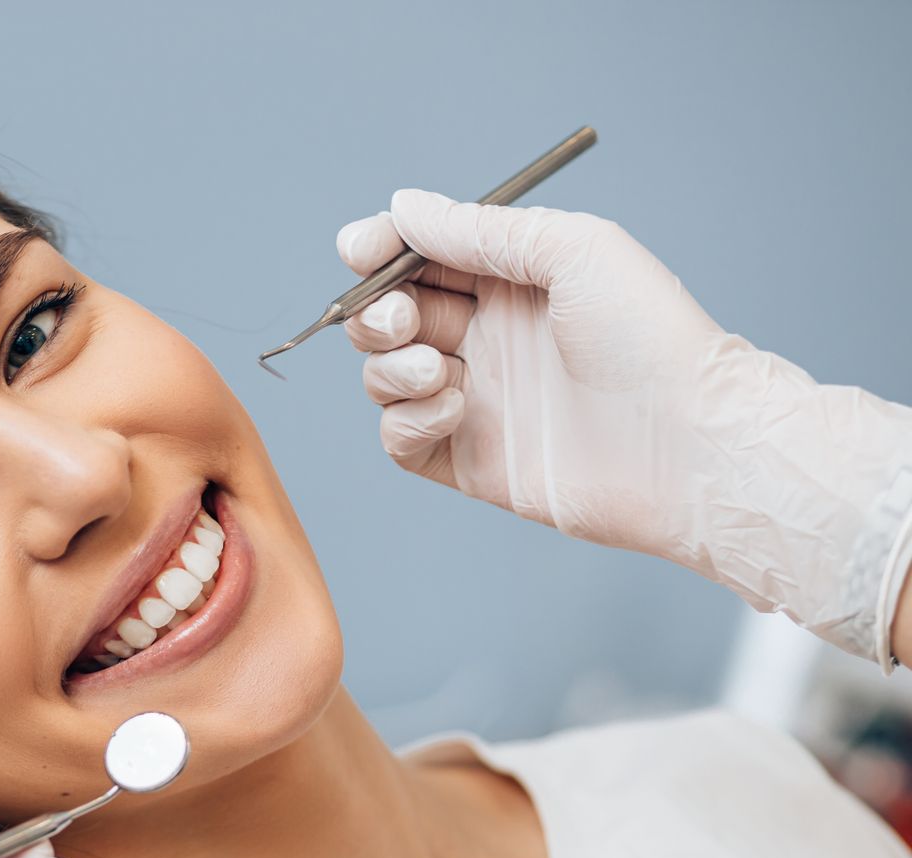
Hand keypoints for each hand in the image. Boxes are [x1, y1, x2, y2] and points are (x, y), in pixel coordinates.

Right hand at [337, 189, 911, 668]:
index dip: (381, 250)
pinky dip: (406, 419)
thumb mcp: (572, 252)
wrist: (689, 445)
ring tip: (438, 371)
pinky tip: (453, 409)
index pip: (420, 258)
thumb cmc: (651, 338)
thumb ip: (480, 230)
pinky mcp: (468, 459)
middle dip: (376, 312)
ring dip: (391, 366)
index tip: (361, 251)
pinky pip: (399, 438)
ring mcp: (476, 400)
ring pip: (384, 375)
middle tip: (404, 319)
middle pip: (388, 316)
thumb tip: (403, 206)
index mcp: (511, 282)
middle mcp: (487, 338)